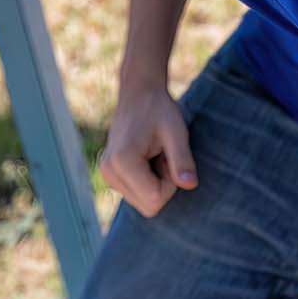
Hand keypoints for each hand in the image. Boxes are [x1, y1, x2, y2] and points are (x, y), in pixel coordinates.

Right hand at [100, 83, 198, 217]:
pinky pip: (137, 194)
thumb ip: (182, 159)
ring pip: (143, 203)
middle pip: (148, 206)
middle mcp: (108, 172)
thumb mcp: (176, 131)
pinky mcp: (110, 175)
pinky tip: (147, 158)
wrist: (138, 93)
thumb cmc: (158, 109)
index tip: (169, 156)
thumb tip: (190, 185)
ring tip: (154, 154)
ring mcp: (107, 175)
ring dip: (155, 183)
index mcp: (121, 162)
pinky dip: (147, 181)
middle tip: (163, 155)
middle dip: (163, 185)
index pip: (155, 200)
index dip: (171, 183)